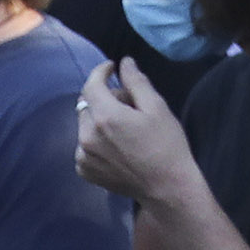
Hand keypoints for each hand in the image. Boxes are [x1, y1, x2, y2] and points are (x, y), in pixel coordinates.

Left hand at [73, 56, 197, 204]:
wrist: (166, 187)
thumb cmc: (166, 144)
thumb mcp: (157, 107)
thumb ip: (136, 82)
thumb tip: (124, 62)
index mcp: (105, 117)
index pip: (91, 85)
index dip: (101, 72)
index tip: (112, 68)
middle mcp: (87, 136)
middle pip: (87, 104)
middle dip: (104, 97)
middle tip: (129, 104)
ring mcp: (83, 156)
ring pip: (84, 125)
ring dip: (99, 119)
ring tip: (124, 128)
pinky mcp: (85, 171)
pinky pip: (83, 145)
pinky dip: (95, 139)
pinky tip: (116, 146)